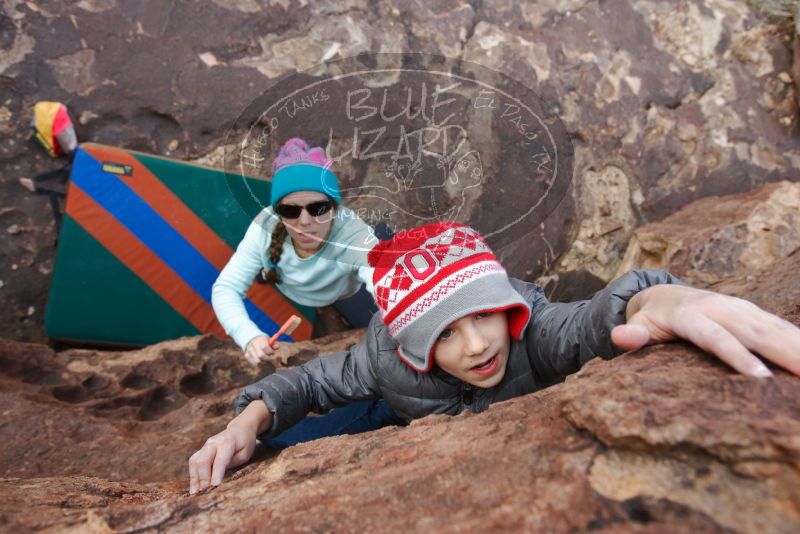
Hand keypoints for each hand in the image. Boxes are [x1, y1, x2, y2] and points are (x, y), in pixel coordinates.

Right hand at [187, 422, 255, 494]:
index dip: (216, 474)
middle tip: (205, 492)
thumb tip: (218, 477)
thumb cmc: (245, 443)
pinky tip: (194, 487)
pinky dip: (193, 475)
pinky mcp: (201, 450)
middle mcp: (213, 443)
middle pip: (203, 460)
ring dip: (194, 478)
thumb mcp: (245, 454)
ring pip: (194, 461)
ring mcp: (205, 446)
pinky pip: (193, 462)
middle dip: (203, 477)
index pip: (219, 460)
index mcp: (227, 442)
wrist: (240, 428)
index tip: (215, 486)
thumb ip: (232, 463)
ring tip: (195, 493)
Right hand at [244, 335, 279, 366]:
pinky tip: (264, 364)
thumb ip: (274, 344)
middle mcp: (253, 345)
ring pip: (257, 362)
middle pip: (261, 356)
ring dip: (265, 364)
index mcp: (259, 340)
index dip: (270, 352)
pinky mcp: (247, 356)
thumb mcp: (270, 341)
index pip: (265, 347)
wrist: (254, 341)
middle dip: (268, 359)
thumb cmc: (265, 342)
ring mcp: (248, 351)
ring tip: (270, 363)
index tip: (274, 353)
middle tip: (273, 360)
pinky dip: (260, 366)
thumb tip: (277, 346)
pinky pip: (254, 364)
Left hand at [611, 284, 799, 377]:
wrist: (663, 293)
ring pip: (774, 327)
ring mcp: (739, 309)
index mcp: (690, 315)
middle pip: (756, 332)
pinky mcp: (752, 313)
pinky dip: (799, 340)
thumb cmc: (650, 318)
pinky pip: (780, 327)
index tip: (762, 378)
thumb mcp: (637, 325)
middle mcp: (720, 308)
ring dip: (799, 346)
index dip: (738, 357)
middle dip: (786, 352)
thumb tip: (620, 337)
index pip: (717, 338)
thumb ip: (631, 334)